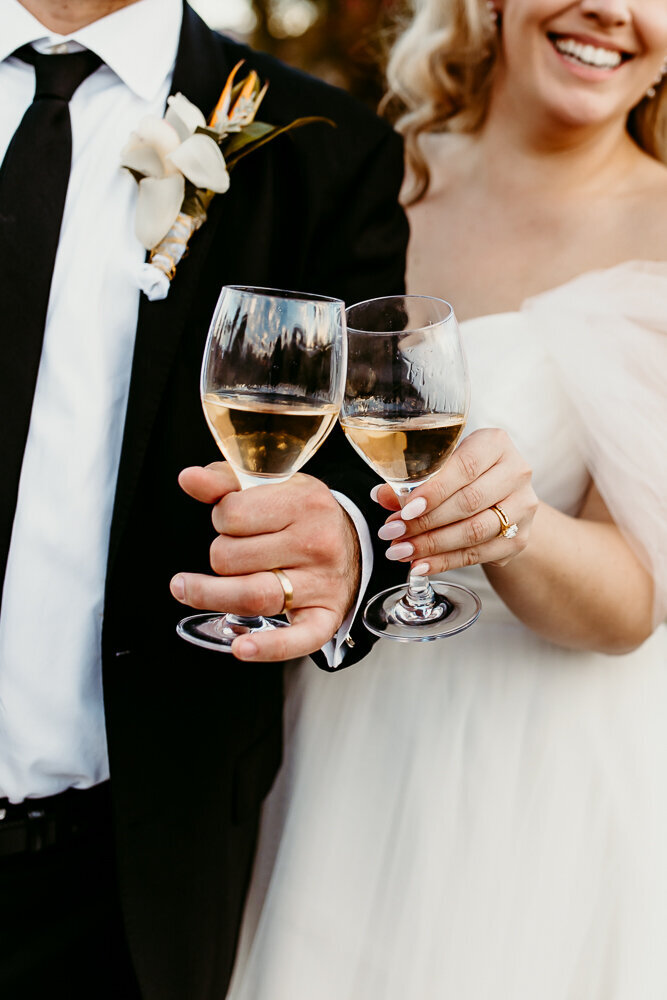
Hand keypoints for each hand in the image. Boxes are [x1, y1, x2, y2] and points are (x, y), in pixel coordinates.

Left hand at [170, 463, 360, 661]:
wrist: (356, 540)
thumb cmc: (303, 512)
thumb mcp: (271, 485)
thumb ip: (224, 480)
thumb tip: (187, 478)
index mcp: (304, 502)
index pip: (232, 514)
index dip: (221, 518)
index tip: (233, 520)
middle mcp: (316, 542)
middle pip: (231, 558)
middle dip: (220, 554)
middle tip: (237, 549)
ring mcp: (322, 583)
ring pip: (251, 595)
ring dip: (210, 595)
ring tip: (184, 588)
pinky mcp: (325, 617)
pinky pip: (298, 640)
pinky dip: (269, 647)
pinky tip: (241, 649)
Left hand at [373, 429, 537, 573]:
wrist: (502, 496)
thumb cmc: (464, 474)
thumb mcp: (441, 466)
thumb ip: (412, 479)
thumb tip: (381, 496)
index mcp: (495, 443)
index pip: (465, 467)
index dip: (434, 491)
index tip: (405, 510)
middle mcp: (516, 472)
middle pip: (469, 502)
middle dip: (425, 522)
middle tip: (393, 533)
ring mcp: (522, 507)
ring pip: (475, 531)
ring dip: (433, 545)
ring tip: (402, 551)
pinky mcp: (520, 538)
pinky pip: (479, 554)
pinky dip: (445, 562)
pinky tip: (421, 565)